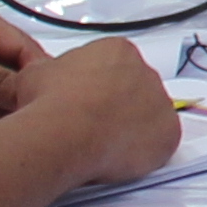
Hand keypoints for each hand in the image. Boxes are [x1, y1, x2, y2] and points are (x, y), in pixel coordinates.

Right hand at [7, 39, 182, 191]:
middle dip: (117, 105)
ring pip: (150, 115)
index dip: (96, 85)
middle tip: (94, 123)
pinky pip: (161, 142)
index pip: (114, 64)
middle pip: (135, 89)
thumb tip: (44, 76)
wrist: (65, 131)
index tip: (85, 99)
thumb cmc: (51, 102)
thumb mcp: (37, 72)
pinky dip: (145, 151)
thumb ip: (51, 69)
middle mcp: (146, 72)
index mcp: (119, 50)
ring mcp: (161, 103)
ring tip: (104, 142)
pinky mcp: (169, 133)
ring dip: (132, 127)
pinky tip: (121, 155)